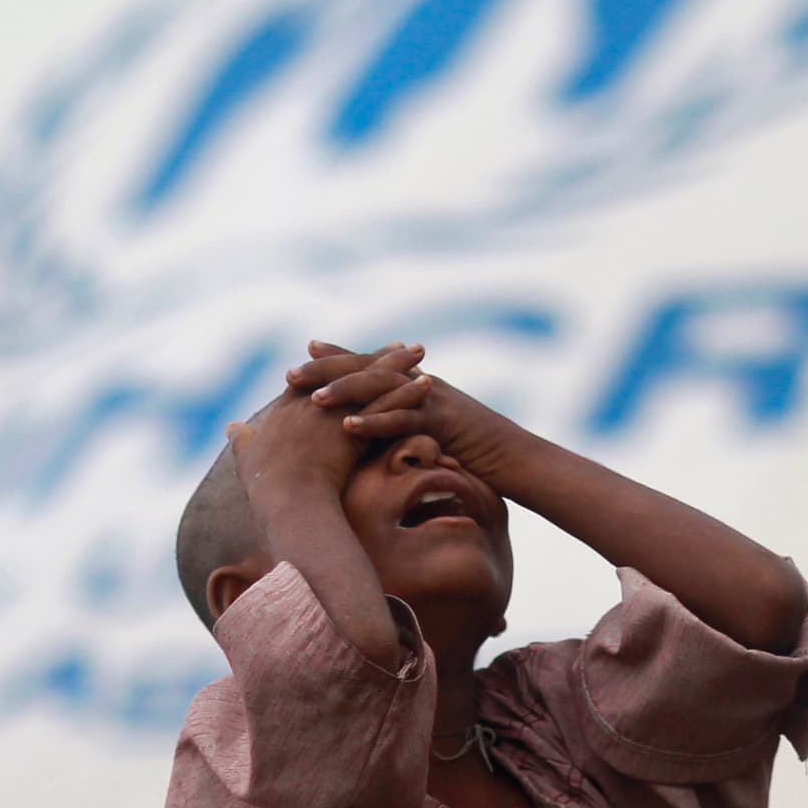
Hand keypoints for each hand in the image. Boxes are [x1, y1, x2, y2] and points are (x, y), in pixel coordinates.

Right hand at [228, 341, 424, 505]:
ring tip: (418, 351)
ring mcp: (336, 410)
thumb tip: (231, 427)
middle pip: (348, 369)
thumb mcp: (246, 460)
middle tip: (396, 344)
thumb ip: (241, 442)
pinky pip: (387, 402)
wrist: (288, 501)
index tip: (351, 356)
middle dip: (372, 355)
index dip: (335, 365)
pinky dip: (407, 391)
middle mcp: (313, 402)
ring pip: (371, 378)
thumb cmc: (267, 488)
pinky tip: (427, 383)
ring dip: (397, 363)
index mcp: (288, 410)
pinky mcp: (358, 424)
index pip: (316, 378)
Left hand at [304, 338, 529, 487]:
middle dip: (328, 370)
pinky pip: (404, 419)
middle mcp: (421, 384)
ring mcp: (432, 400)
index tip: (307, 349)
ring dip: (345, 392)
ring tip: (312, 398)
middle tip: (291, 375)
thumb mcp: (435, 435)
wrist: (517, 458)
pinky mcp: (442, 422)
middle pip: (367, 369)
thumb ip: (407, 427)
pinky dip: (376, 421)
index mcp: (417, 385)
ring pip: (382, 389)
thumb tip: (376, 437)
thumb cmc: (476, 454)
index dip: (340, 355)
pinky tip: (349, 425)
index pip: (372, 364)